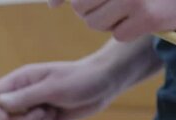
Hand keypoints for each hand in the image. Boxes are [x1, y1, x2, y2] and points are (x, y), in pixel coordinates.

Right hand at [0, 59, 118, 119]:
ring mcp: (32, 109)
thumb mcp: (52, 87)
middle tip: (42, 113)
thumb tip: (0, 103)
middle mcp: (22, 95)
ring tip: (55, 114)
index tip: (6, 117)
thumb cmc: (80, 79)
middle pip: (4, 119)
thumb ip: (25, 97)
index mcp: (20, 81)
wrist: (105, 84)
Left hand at [48, 0, 175, 40]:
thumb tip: (51, 4)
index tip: (53, 4)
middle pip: (80, 6)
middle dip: (89, 9)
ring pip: (95, 23)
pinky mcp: (149, 17)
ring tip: (126, 9)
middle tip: (109, 3)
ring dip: (107, 21)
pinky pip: (118, 34)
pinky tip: (141, 18)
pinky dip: (126, 31)